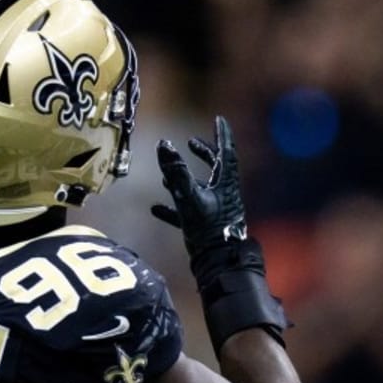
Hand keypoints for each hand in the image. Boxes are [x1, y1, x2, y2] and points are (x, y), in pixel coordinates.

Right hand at [152, 116, 248, 262]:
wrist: (217, 263)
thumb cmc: (208, 230)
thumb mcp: (189, 198)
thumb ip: (176, 172)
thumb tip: (164, 145)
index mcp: (225, 184)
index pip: (226, 152)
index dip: (222, 135)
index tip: (219, 119)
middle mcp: (223, 194)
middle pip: (216, 168)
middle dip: (205, 154)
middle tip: (192, 143)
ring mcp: (216, 210)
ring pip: (202, 188)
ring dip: (187, 178)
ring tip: (168, 174)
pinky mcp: (206, 226)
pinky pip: (189, 212)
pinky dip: (173, 208)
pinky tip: (155, 209)